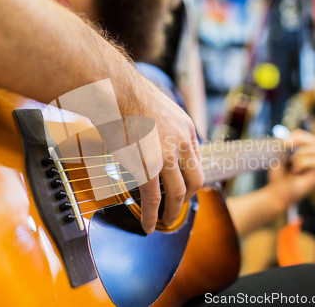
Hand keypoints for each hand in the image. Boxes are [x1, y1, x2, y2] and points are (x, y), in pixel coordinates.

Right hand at [117, 73, 203, 233]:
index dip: (191, 177)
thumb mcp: (158, 106)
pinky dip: (152, 215)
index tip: (184, 186)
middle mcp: (182, 144)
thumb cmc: (129, 95)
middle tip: (178, 206)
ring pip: (178, 193)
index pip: (197, 160)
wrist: (117, 90)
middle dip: (188, 197)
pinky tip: (149, 225)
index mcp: (186, 129)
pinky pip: (153, 199)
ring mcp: (166, 157)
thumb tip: (155, 132)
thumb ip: (164, 124)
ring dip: (173, 212)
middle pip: (195, 180)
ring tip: (166, 221)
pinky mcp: (148, 167)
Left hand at [269, 129, 314, 207]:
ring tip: (293, 162)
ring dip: (302, 153)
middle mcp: (314, 156)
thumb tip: (285, 135)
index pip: (304, 135)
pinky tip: (296, 171)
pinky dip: (303, 163)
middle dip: (300, 140)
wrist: (278, 190)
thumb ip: (282, 142)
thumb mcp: (278, 155)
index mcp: (304, 149)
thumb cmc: (279, 174)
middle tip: (287, 145)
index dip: (296, 135)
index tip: (284, 141)